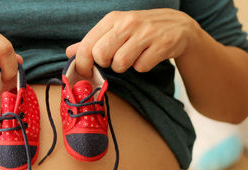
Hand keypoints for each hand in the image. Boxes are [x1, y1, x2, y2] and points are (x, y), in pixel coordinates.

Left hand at [66, 9, 199, 76]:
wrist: (177, 26)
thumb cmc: (139, 31)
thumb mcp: (114, 30)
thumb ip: (91, 42)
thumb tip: (69, 53)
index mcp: (112, 19)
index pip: (88, 45)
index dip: (83, 64)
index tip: (86, 71)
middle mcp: (128, 23)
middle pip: (101, 55)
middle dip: (105, 63)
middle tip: (113, 60)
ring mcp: (146, 33)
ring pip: (120, 63)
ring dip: (124, 67)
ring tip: (132, 57)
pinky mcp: (162, 45)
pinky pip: (141, 67)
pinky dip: (142, 67)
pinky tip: (147, 56)